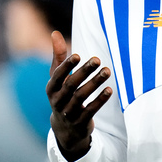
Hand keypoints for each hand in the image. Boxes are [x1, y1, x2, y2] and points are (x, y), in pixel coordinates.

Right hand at [46, 31, 112, 161]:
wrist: (66, 128)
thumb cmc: (63, 94)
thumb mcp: (58, 78)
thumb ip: (58, 56)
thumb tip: (55, 32)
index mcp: (51, 88)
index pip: (57, 75)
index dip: (66, 66)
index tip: (78, 55)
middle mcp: (57, 101)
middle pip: (71, 85)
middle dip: (84, 72)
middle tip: (97, 60)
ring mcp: (68, 113)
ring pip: (81, 97)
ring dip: (95, 83)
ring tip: (107, 71)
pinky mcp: (80, 122)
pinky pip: (90, 111)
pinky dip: (100, 100)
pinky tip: (110, 90)